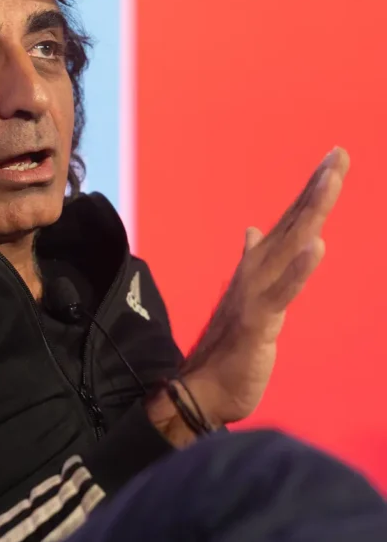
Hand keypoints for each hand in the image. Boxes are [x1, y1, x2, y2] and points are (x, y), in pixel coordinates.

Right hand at [174, 147, 349, 427]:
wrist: (201, 386)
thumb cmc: (229, 345)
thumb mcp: (250, 298)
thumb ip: (255, 260)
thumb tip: (254, 230)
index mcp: (258, 267)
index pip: (290, 221)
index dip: (311, 191)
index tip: (334, 160)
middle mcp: (256, 272)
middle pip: (293, 224)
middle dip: (317, 189)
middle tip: (339, 155)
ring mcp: (255, 293)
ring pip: (290, 247)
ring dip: (310, 214)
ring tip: (331, 183)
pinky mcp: (258, 321)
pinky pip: (282, 292)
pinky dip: (299, 269)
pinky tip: (316, 247)